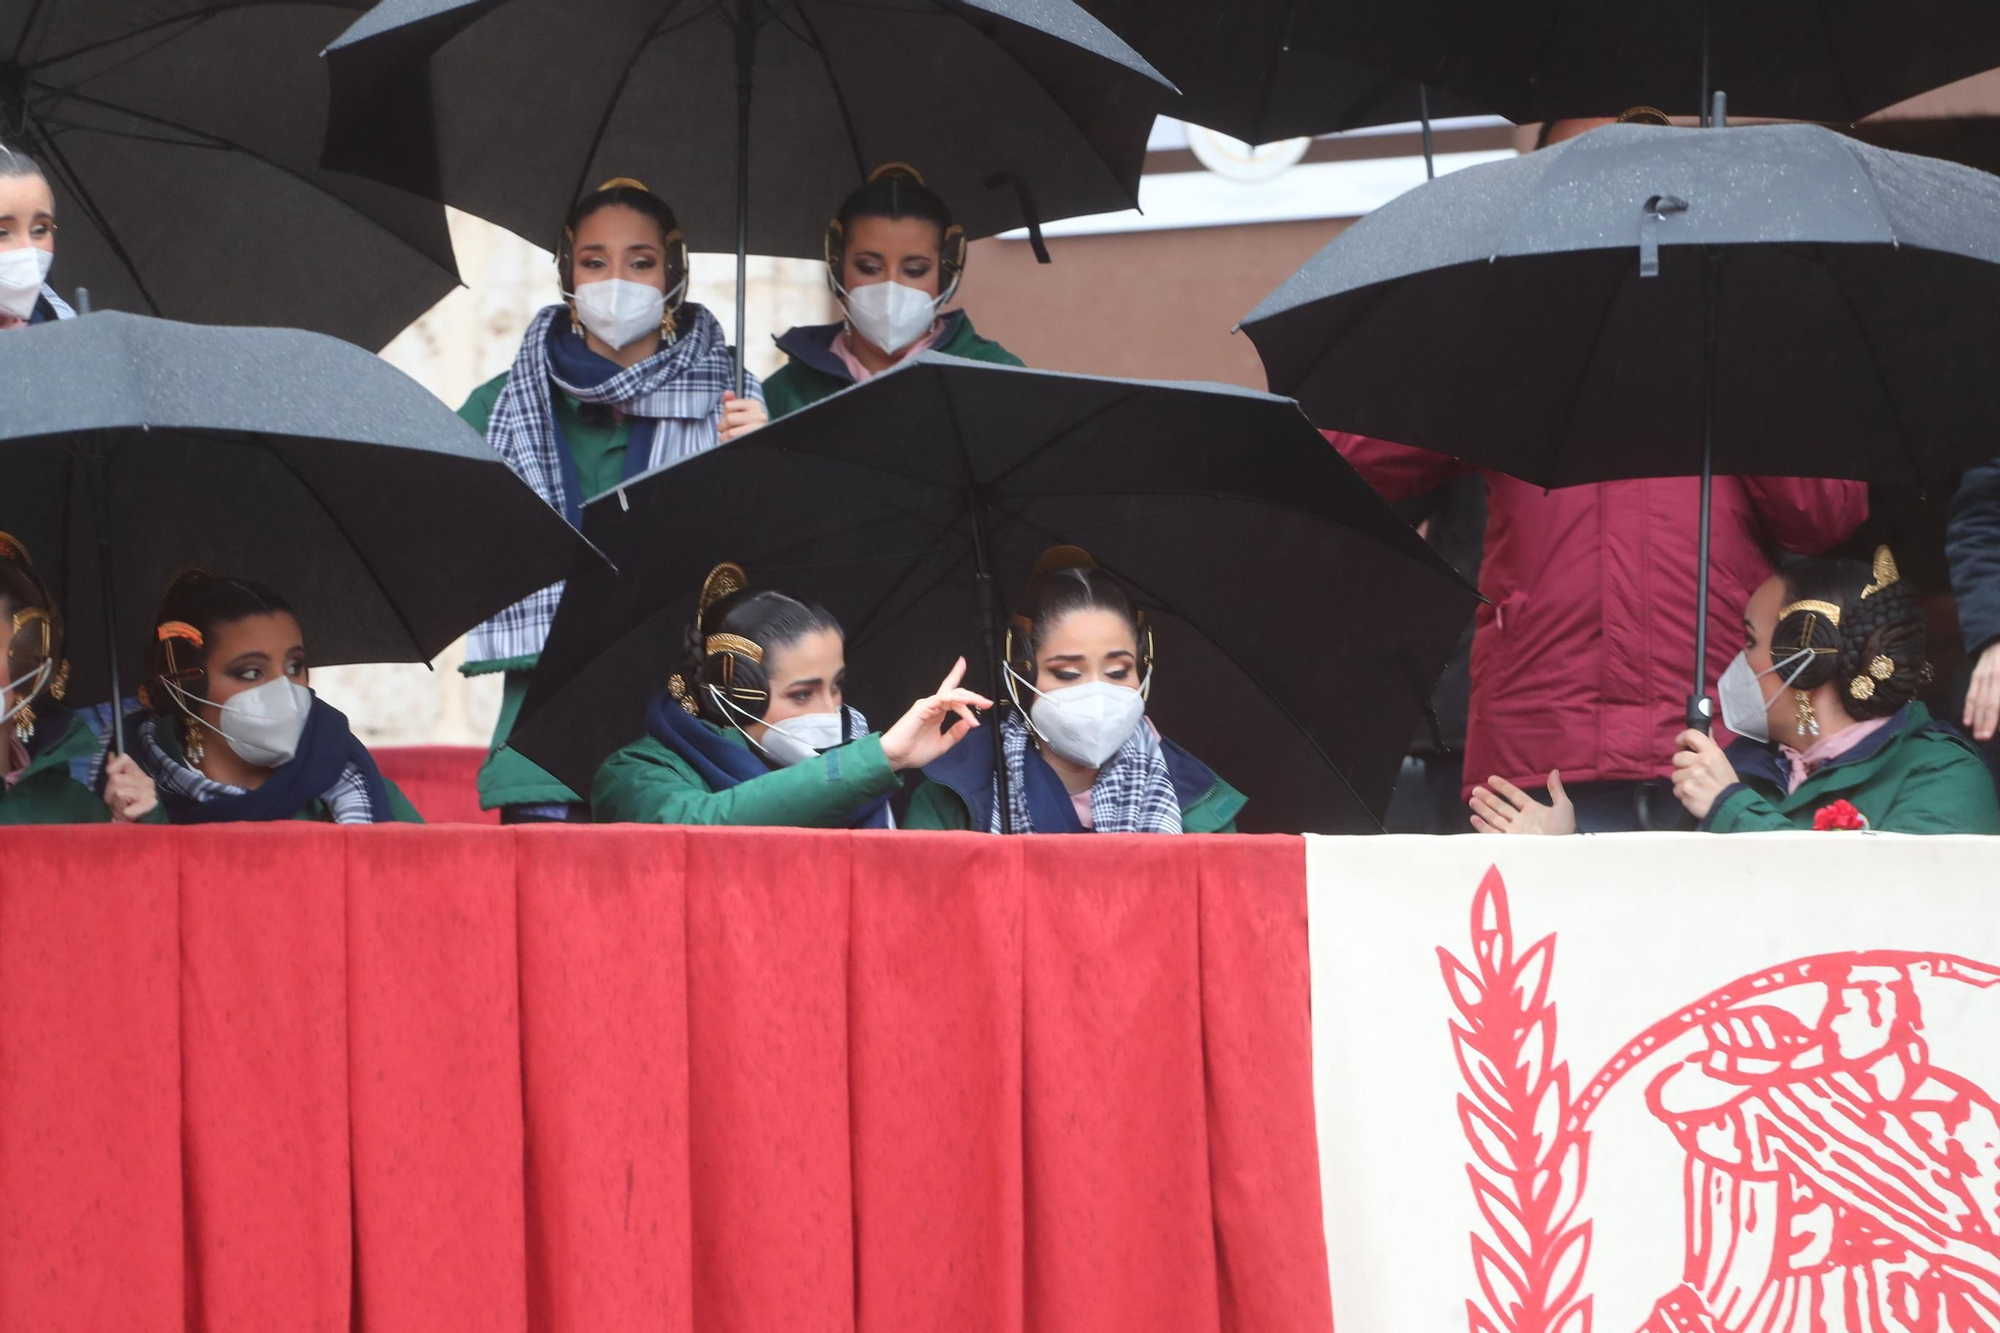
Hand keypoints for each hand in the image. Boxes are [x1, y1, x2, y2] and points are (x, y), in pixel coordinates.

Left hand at [102, 752, 157, 822]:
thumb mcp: (115, 786)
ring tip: (120, 808)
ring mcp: (150, 791)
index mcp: (138, 773)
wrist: (135, 826)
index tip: (111, 780)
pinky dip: (127, 811)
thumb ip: (115, 769)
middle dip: (109, 792)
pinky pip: (130, 804)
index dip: (112, 769)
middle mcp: (147, 780)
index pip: (123, 759)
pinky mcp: (152, 803)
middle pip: (115, 779)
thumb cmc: (122, 805)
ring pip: (119, 791)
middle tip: (115, 802)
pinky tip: (128, 813)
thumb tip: (112, 753)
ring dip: (116, 803)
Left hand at [718, 391, 765, 442]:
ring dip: (724, 436)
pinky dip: (728, 443)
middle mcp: (760, 416)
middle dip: (722, 425)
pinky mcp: (753, 441)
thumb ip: (732, 401)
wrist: (762, 440)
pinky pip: (733, 443)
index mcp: (755, 405)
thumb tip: (727, 393)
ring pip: (730, 433)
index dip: (724, 413)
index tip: (729, 418)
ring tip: (728, 437)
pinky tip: (732, 442)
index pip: (728, 405)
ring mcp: (758, 430)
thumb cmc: (748, 424)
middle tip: (725, 429)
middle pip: (729, 419)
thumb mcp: (741, 410)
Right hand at [878, 657, 991, 771]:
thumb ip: (956, 733)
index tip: (969, 673)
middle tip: (987, 702)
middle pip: (956, 693)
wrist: (897, 758)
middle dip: (973, 696)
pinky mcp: (923, 707)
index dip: (958, 678)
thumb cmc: (914, 752)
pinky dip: (956, 701)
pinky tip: (966, 704)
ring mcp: (928, 705)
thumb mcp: (942, 744)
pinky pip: (943, 699)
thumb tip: (969, 723)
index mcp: (938, 713)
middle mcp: (934, 706)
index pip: (952, 694)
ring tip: (981, 704)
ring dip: (969, 700)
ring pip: (953, 695)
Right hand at [1469, 770, 1575, 834]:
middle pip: (1501, 807)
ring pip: (1494, 818)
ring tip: (1472, 800)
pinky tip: (1473, 818)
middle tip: (1476, 790)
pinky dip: (1482, 826)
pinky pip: (1491, 833)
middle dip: (1488, 798)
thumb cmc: (1562, 829)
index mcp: (1533, 811)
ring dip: (1483, 809)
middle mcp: (1521, 821)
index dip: (1503, 787)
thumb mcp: (1563, 806)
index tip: (1491, 779)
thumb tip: (1554, 771)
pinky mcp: (1508, 844)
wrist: (1558, 853)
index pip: (1515, 796)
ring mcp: (1513, 832)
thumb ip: (1556, 790)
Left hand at [1670, 729, 1738, 820]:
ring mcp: (1692, 776)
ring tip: (1696, 786)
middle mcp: (1701, 762)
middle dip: (1682, 766)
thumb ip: (1710, 746)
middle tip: (1694, 773)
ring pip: (1675, 775)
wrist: (1732, 807)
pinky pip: (1675, 788)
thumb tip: (1705, 729)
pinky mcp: (1685, 790)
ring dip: (1682, 781)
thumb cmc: (1726, 784)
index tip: (1681, 745)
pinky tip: (1694, 795)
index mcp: (1712, 753)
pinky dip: (1682, 793)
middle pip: (1677, 758)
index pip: (1691, 734)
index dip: (1682, 739)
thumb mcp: (1722, 761)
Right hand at [1965, 641, 1999, 741]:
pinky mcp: (1976, 674)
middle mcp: (1995, 676)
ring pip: (1980, 700)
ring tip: (1978, 736)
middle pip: (1991, 702)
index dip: (1998, 716)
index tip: (1998, 732)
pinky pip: (1971, 693)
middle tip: (1985, 739)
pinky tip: (1968, 721)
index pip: (1999, 700)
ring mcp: (1984, 675)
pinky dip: (1969, 708)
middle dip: (1988, 722)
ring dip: (1978, 719)